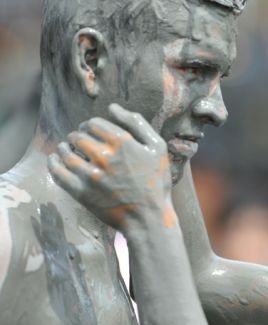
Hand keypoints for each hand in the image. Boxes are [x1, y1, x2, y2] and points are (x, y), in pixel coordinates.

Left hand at [48, 103, 175, 233]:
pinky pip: (58, 173)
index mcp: (123, 143)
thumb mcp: (157, 147)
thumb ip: (137, 123)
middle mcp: (104, 156)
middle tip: (79, 139)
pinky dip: (53, 163)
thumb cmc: (156, 181)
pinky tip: (55, 160)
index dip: (90, 124)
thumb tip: (113, 107)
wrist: (149, 217)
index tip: (91, 129)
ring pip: (66, 153)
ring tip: (66, 148)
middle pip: (78, 136)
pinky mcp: (81, 192)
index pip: (94, 123)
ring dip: (64, 147)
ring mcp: (91, 175)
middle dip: (77, 135)